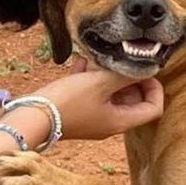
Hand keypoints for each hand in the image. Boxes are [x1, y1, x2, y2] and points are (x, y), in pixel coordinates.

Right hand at [29, 58, 163, 140]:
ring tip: (98, 60)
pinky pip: (92, 94)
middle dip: (128, 79)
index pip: (153, 108)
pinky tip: (81, 63)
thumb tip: (146, 67)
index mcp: (120, 121)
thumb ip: (125, 74)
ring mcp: (94, 119)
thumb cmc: (67, 101)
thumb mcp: (100, 83)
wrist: (31, 117)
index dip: (154, 88)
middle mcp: (110, 124)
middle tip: (119, 62)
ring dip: (108, 76)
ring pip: (111, 95)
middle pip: (133, 101)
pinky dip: (91, 79)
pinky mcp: (78, 113)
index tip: (143, 71)